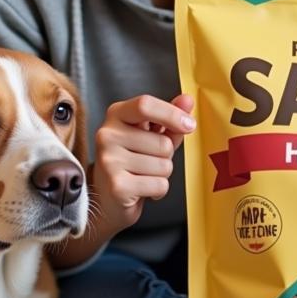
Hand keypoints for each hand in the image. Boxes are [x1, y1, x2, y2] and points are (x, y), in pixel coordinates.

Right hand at [90, 93, 195, 239]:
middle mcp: (107, 135)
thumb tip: (187, 100)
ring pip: (164, 165)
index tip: (189, 124)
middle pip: (163, 142)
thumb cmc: (131, 161)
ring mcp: (110, 161)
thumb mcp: (151, 134)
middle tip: (148, 160)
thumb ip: (168, 117)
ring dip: (162, 174)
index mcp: (116, 115)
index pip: (145, 105)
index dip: (172, 114)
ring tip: (143, 174)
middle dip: (166, 155)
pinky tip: (142, 188)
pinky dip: (158, 190)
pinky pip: (160, 184)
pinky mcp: (117, 186)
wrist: (108, 198)